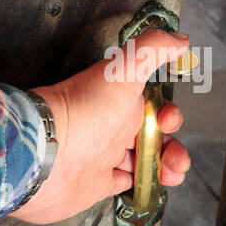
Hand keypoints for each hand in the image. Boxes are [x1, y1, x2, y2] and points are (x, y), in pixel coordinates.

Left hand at [11, 29, 191, 224]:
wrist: (45, 155)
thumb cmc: (81, 111)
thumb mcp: (122, 72)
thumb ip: (152, 49)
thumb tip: (180, 38)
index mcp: (119, 102)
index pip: (153, 107)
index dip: (169, 115)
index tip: (169, 121)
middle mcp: (111, 127)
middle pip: (152, 137)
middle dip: (171, 147)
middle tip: (174, 157)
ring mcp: (103, 156)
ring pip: (143, 162)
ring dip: (163, 168)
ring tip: (171, 175)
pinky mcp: (96, 183)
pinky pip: (125, 185)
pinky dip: (142, 186)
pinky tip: (150, 187)